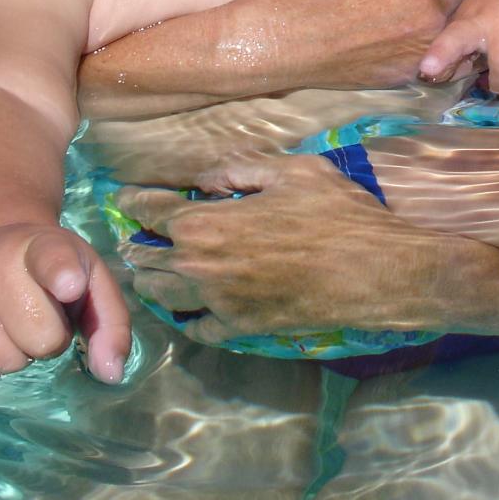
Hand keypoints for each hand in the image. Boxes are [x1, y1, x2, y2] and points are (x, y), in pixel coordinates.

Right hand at [0, 223, 129, 383]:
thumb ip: (111, 326)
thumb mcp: (94, 285)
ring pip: (5, 361)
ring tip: (15, 322)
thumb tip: (110, 374)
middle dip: (50, 338)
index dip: (61, 273)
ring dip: (18, 353)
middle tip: (42, 313)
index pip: (52, 259)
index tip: (70, 283)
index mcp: (45, 246)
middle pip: (40, 338)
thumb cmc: (56, 275)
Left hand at [114, 154, 498, 342]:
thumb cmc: (337, 213)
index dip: (134, 203)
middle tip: (135, 237)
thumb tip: (208, 180)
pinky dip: (189, 316)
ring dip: (154, 282)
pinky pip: (198, 329)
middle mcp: (201, 268)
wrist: (374, 271)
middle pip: (148, 260)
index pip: (152, 213)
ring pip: (163, 299)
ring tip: (154, 272)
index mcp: (207, 223)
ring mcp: (219, 304)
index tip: (124, 199)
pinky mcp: (242, 329)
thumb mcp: (291, 171)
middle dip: (137, 245)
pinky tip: (192, 307)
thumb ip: (240, 170)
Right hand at [238, 0, 470, 89]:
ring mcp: (413, 54)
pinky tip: (390, 42)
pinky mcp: (398, 79)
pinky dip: (416, 50)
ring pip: (440, 34)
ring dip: (429, 24)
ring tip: (399, 18)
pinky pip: (424, 60)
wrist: (272, 41)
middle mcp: (426, 21)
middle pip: (451, 4)